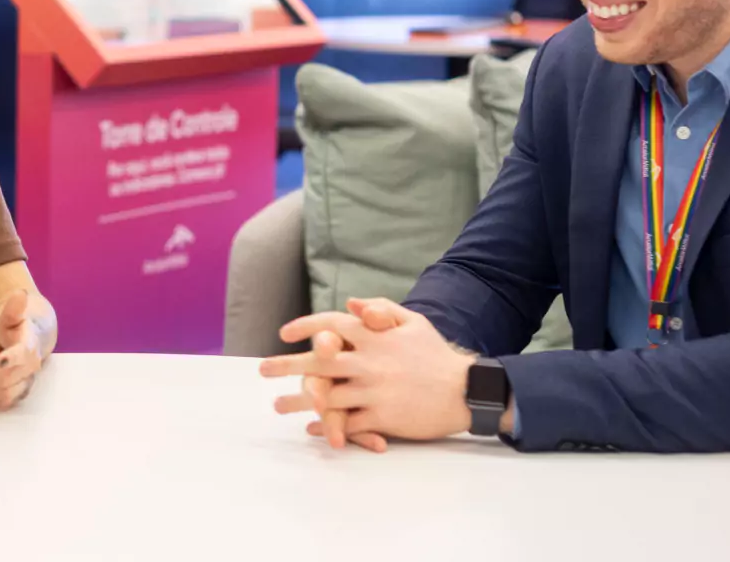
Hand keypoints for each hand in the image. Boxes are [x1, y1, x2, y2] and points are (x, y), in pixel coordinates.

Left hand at [0, 289, 43, 410]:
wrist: (21, 342)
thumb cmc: (12, 329)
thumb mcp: (10, 316)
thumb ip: (13, 308)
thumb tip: (20, 294)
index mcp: (29, 346)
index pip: (22, 355)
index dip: (10, 358)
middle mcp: (31, 367)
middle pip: (5, 378)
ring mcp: (25, 383)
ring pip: (4, 393)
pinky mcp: (17, 395)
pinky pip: (1, 403)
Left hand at [262, 298, 468, 449]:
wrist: (466, 391)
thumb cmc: (436, 355)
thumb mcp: (413, 322)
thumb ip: (381, 309)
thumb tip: (351, 302)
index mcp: (375, 336)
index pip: (332, 325)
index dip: (305, 327)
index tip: (283, 332)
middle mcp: (370, 362)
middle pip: (318, 362)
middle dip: (287, 365)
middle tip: (263, 369)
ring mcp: (374, 391)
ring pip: (326, 396)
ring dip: (299, 400)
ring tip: (278, 404)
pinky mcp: (383, 417)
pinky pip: (346, 423)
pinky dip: (327, 425)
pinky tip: (311, 426)